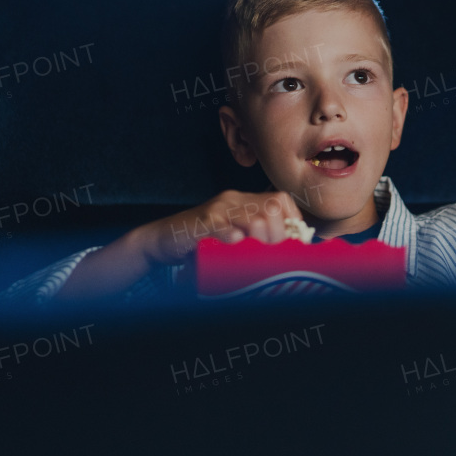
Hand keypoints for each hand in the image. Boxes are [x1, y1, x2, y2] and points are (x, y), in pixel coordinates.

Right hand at [141, 190, 304, 265]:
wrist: (162, 239)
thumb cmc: (200, 242)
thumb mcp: (232, 236)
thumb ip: (254, 238)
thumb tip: (287, 249)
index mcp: (244, 201)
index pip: (281, 200)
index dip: (293, 220)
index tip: (293, 241)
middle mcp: (234, 200)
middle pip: (272, 208)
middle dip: (278, 234)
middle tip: (270, 252)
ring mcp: (218, 209)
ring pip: (255, 218)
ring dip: (261, 240)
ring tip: (255, 254)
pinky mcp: (202, 221)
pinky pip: (224, 226)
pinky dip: (234, 237)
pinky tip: (236, 245)